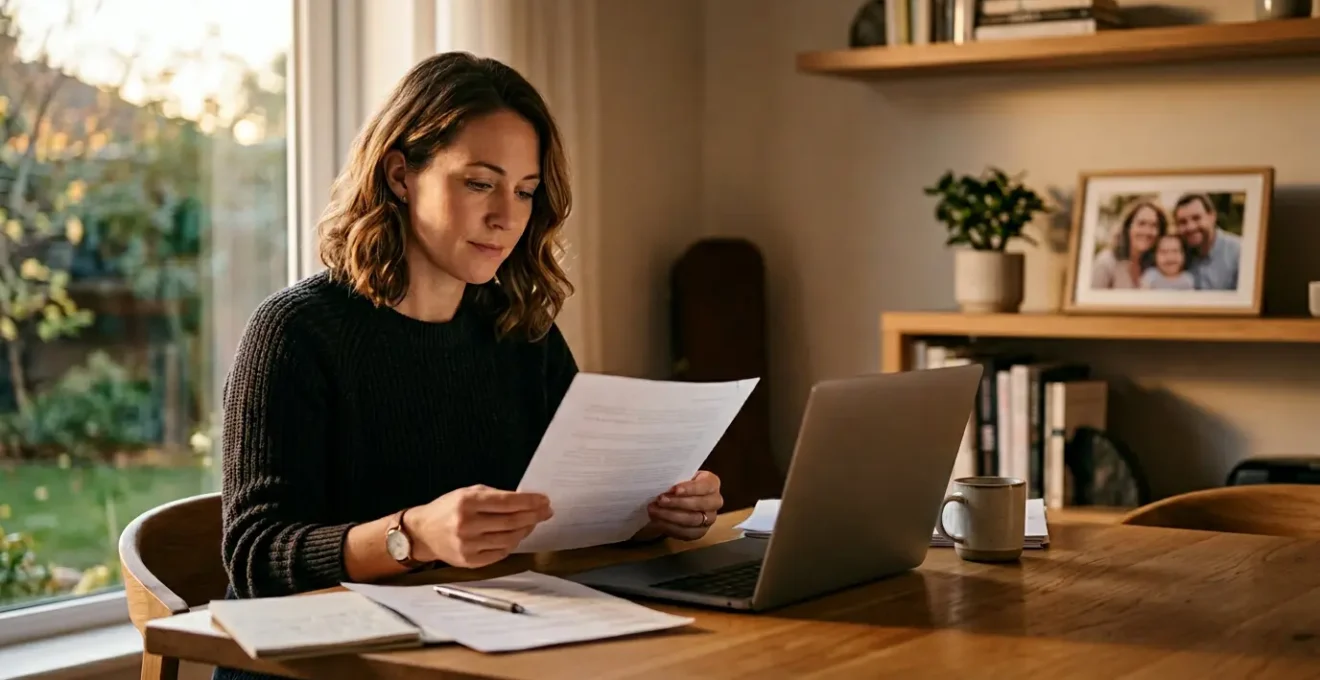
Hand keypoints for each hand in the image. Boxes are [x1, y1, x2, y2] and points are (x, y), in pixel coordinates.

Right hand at [406, 484, 551, 567]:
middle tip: (546, 512)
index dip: (530, 501)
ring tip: (532, 522)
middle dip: (534, 516)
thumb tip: (526, 501)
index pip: (508, 502)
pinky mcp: (470, 561)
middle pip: (512, 522)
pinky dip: (512, 544)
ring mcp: (468, 545)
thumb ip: (495, 496)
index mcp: (467, 502)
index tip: (544, 500)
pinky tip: (516, 536)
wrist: (423, 533)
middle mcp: (467, 524)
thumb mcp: (468, 493)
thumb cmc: (448, 509)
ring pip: (509, 539)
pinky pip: (500, 553)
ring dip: (525, 530)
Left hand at [635, 471, 722, 541]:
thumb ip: (676, 478)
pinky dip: (670, 527)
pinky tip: (658, 521)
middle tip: (660, 500)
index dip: (690, 489)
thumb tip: (662, 481)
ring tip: (654, 511)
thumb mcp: (680, 476)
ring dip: (670, 516)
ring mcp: (710, 519)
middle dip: (678, 503)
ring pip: (692, 520)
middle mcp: (715, 502)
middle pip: (700, 504)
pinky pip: (686, 533)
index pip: (705, 486)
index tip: (674, 490)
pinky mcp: (700, 532)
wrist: (679, 499)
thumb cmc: (680, 483)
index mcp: (712, 483)